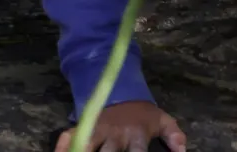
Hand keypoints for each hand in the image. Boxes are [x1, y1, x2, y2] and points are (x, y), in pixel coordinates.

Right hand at [54, 100, 187, 151]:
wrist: (121, 90)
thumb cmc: (142, 114)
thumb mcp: (162, 121)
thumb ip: (174, 136)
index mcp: (135, 135)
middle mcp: (115, 135)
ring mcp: (96, 130)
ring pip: (86, 147)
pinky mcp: (83, 127)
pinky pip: (67, 137)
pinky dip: (62, 147)